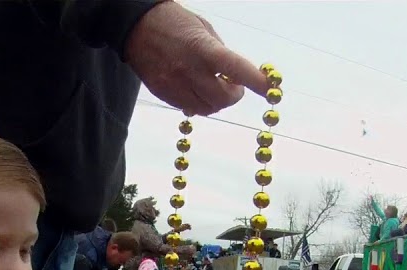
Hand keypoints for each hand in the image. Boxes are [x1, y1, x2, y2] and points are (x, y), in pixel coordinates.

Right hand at [125, 2, 270, 116]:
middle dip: (233, 95)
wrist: (136, 26)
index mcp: (202, 48)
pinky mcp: (163, 93)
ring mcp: (174, 85)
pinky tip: (198, 89)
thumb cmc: (174, 22)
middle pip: (222, 99)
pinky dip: (199, 103)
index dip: (255, 80)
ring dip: (217, 101)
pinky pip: (189, 108)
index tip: (270, 88)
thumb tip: (232, 76)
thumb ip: (219, 53)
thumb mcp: (203, 30)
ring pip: (206, 108)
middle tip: (234, 85)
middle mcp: (188, 70)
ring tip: (215, 86)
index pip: (235, 68)